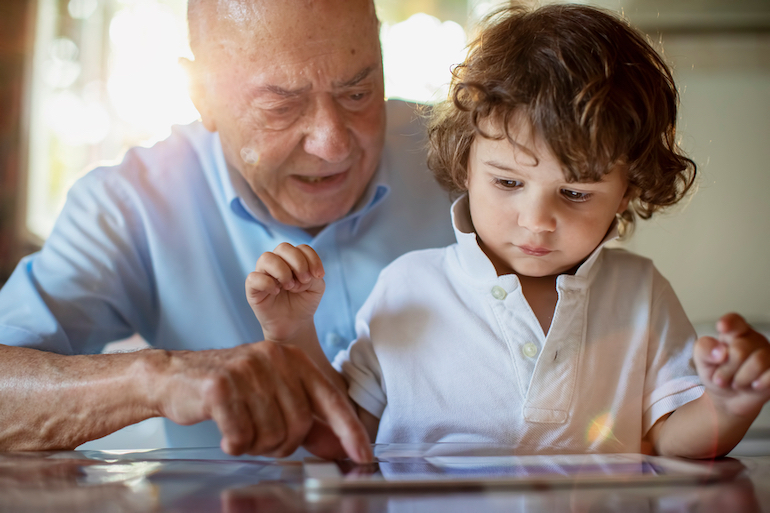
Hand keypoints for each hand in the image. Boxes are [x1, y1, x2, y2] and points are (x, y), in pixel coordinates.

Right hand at [148, 341, 371, 461]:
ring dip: (257, 444)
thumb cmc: (230, 389)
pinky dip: (235, 444)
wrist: (174, 377)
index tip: (363, 456)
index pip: (331, 398)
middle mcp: (274, 358)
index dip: (349, 430)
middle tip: (263, 439)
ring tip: (242, 430)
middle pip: (299, 424)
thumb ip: (308, 420)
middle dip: (283, 444)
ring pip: (272, 434)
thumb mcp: (273, 396)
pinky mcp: (220, 386)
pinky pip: (242, 436)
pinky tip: (226, 434)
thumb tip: (339, 447)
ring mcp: (247, 370)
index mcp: (293, 358)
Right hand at [245, 243, 324, 340]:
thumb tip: (302, 271)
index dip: (312, 258)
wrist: (294, 325)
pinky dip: (267, 283)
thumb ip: (313, 275)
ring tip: (290, 286)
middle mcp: (276, 263)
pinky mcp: (252, 288)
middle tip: (305, 281)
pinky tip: (276, 292)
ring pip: (266, 258)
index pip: (301, 248)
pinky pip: (253, 277)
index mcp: (292, 260)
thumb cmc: (303, 303)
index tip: (319, 275)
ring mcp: (263, 274)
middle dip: (298, 262)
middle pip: (283, 247)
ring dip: (283, 271)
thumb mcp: (316, 287)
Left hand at [693, 313, 769, 416]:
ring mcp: (768, 354)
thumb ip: (704, 350)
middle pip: (740, 348)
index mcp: (734, 332)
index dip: (730, 323)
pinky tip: (753, 386)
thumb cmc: (717, 374)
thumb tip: (719, 351)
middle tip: (721, 379)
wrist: (729, 399)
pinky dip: (760, 382)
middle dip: (727, 369)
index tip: (722, 327)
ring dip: (741, 378)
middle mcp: (753, 340)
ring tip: (735, 383)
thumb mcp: (703, 362)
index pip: (735, 321)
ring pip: (758, 361)